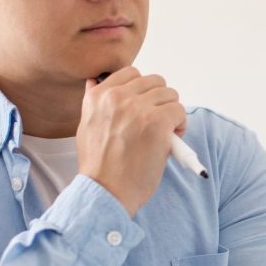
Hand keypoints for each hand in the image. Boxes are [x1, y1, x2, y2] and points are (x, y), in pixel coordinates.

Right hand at [77, 67, 186, 216]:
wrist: (105, 192)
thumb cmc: (98, 166)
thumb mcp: (85, 127)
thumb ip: (93, 103)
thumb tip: (94, 81)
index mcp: (98, 96)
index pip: (131, 73)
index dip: (143, 91)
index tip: (143, 107)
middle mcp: (117, 97)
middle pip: (155, 81)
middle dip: (159, 101)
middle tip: (157, 122)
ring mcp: (138, 108)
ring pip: (170, 94)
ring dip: (171, 112)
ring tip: (165, 133)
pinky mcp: (157, 122)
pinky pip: (179, 110)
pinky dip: (180, 125)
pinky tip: (170, 140)